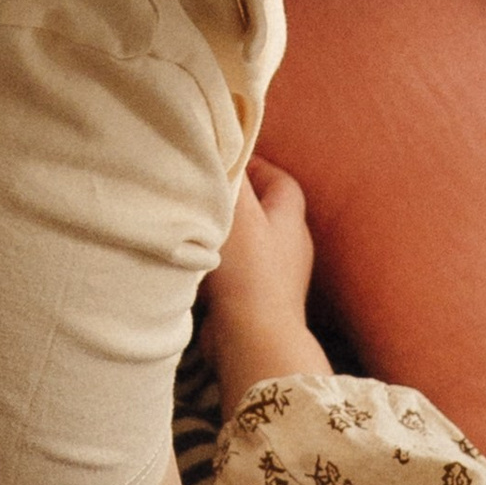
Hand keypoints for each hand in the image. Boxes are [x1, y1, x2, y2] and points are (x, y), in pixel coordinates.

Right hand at [205, 158, 326, 414]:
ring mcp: (276, 276)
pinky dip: (219, 262)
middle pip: (264, 210)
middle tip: (205, 188)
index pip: (278, 179)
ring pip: (249, 242)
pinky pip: (238, 271)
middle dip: (237, 199)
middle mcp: (290, 246)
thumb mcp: (238, 212)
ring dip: (225, 232)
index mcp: (291, 218)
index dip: (254, 165)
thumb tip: (223, 145)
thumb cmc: (249, 272)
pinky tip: (196, 259)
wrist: (253, 339)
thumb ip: (231, 177)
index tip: (225, 159)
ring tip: (194, 221)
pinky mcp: (256, 301)